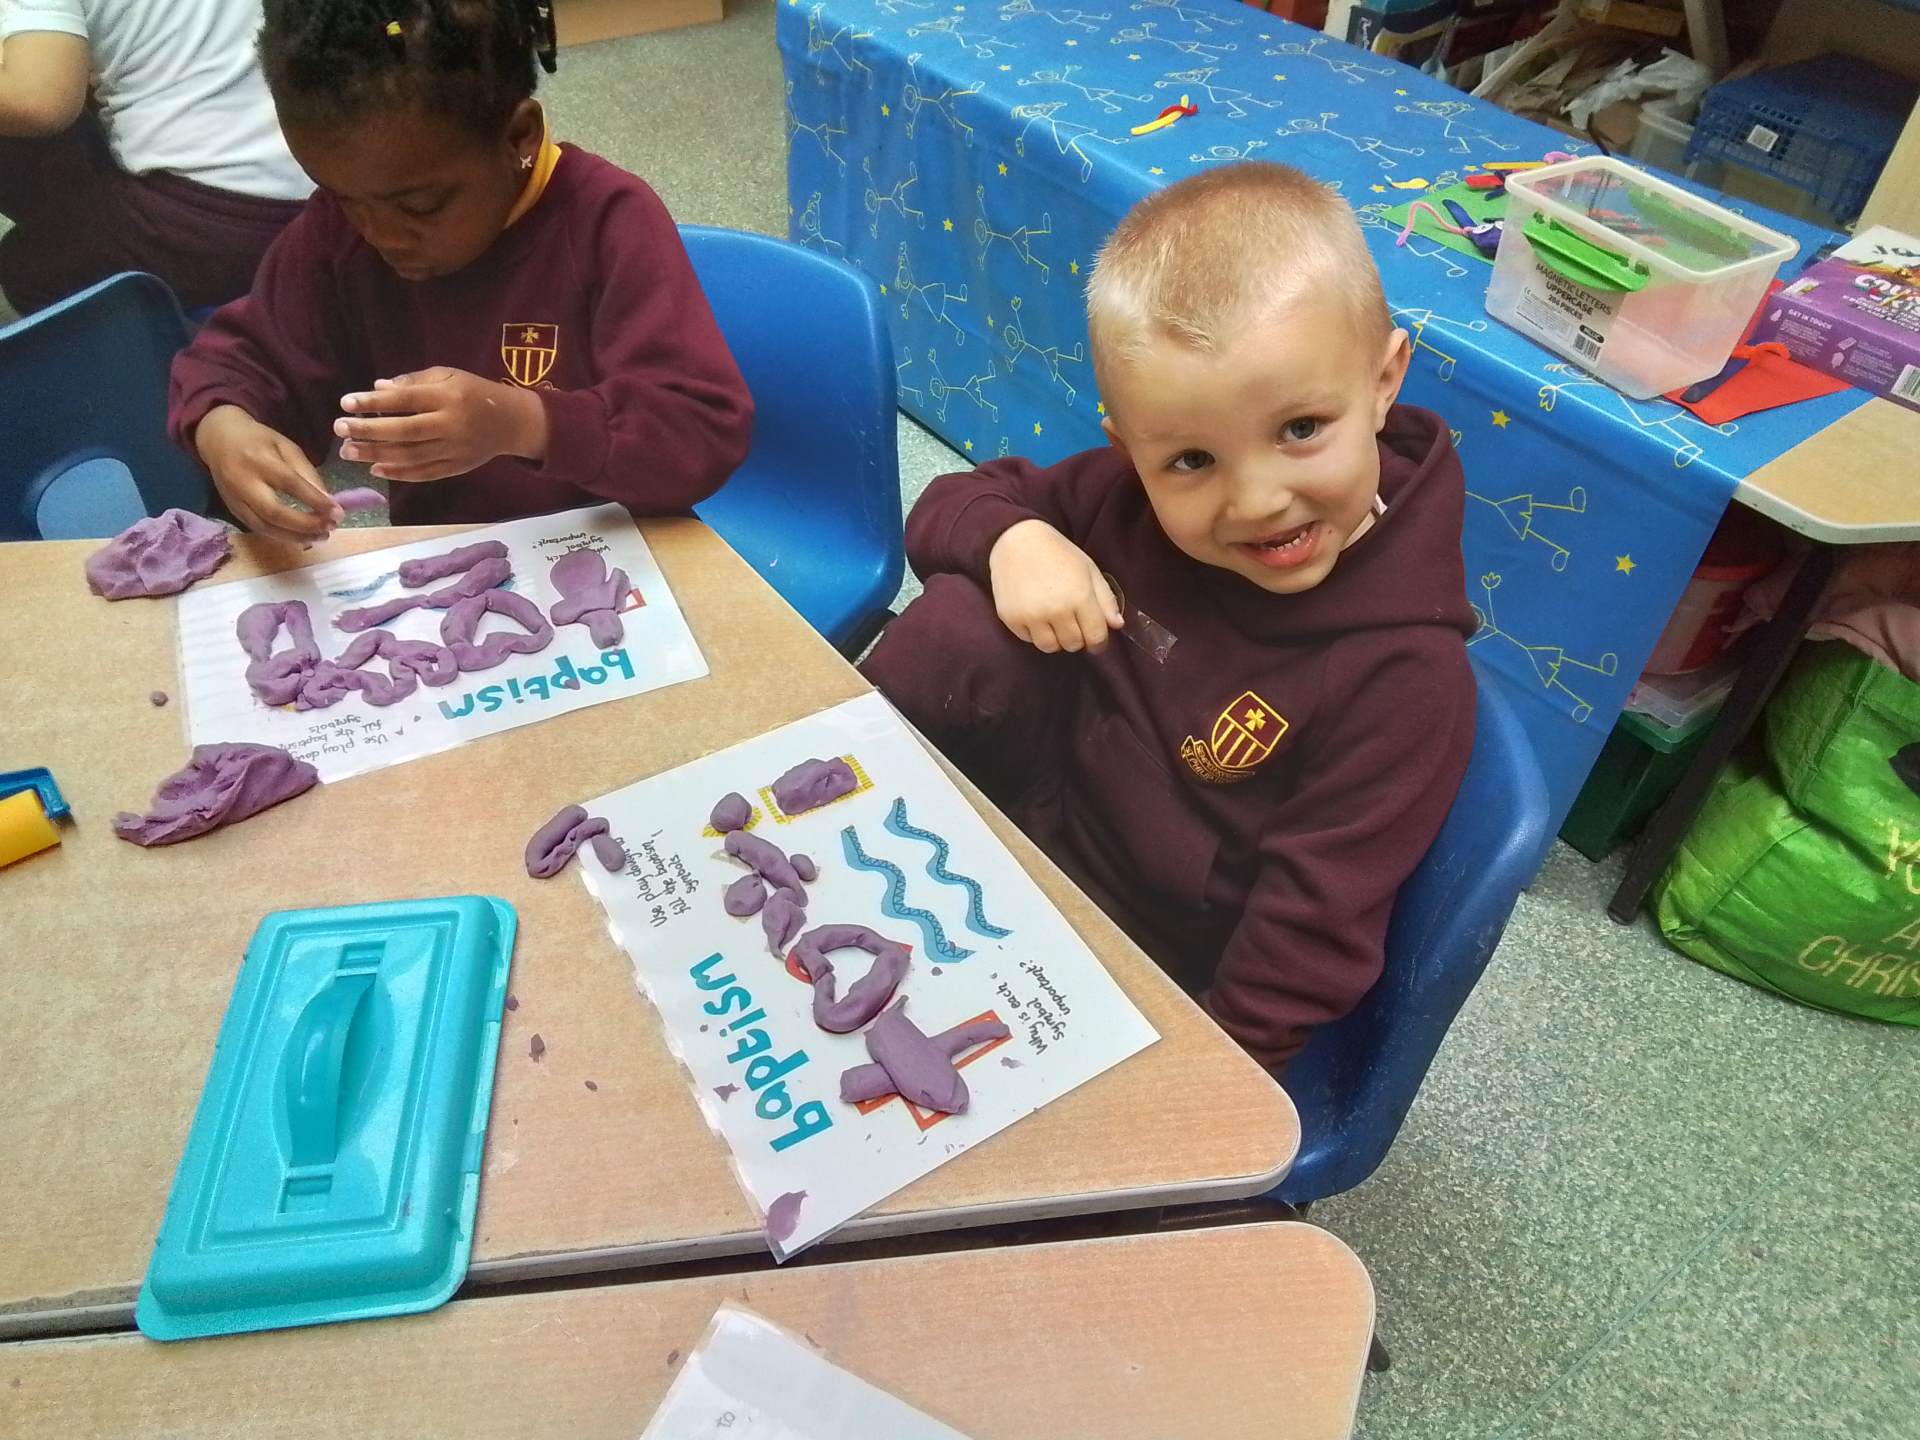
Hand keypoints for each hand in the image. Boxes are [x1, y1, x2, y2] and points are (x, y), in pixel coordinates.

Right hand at [194, 406, 341, 544]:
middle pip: (274, 513)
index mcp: (259, 460)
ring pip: (265, 527)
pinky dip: (282, 537)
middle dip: (306, 525)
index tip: (338, 513)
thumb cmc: (258, 441)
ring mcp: (235, 499)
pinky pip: (258, 529)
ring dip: (296, 537)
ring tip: (320, 536)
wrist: (218, 440)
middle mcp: (243, 482)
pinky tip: (301, 537)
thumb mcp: (287, 447)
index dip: (315, 501)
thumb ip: (307, 473)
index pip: (290, 484)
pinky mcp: (232, 511)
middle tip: (330, 528)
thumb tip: (328, 501)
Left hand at [334, 367, 547, 482]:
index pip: (404, 400)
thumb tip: (377, 389)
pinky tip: (376, 469)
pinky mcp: (457, 467)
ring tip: (348, 451)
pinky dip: (399, 473)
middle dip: (368, 431)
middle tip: (338, 430)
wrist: (513, 422)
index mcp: (447, 396)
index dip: (373, 402)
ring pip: (410, 455)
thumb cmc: (475, 392)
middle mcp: (450, 424)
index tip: (345, 403)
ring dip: (376, 454)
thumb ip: (413, 382)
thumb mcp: (449, 376)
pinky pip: (425, 473)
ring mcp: (454, 449)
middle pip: (403, 431)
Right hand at [986, 519, 1122, 653]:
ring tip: (1055, 622)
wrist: (1018, 540)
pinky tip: (1036, 615)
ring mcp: (1032, 616)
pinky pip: (1029, 640)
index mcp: (1080, 597)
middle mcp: (1056, 610)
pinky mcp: (1011, 618)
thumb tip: (1117, 625)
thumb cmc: (1058, 553)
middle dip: (1077, 638)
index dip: (1099, 643)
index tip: (1096, 642)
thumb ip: (1106, 599)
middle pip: (1073, 645)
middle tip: (1073, 624)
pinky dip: (1035, 633)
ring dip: (1056, 639)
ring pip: (1050, 647)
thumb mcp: (1089, 570)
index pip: (1095, 637)